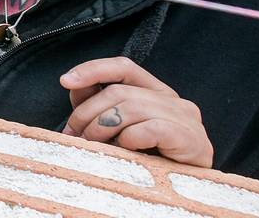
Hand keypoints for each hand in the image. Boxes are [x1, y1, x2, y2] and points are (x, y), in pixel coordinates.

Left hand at [60, 57, 212, 166]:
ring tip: (94, 145)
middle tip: (74, 134)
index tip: (66, 81)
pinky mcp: (191, 139)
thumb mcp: (119, 129)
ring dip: (103, 127)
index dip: (93, 69)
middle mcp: (173, 100)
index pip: (123, 67)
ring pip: (132, 109)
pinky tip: (125, 150)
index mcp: (156, 92)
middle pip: (120, 92)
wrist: (187, 191)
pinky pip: (151, 129)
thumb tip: (72, 85)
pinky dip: (130, 138)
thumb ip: (99, 105)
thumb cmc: (151, 160)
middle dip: (88, 113)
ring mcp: (185, 118)